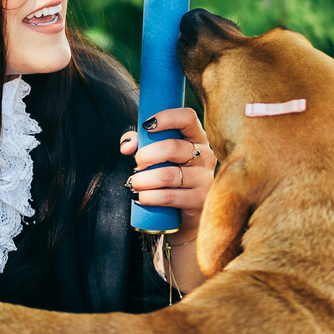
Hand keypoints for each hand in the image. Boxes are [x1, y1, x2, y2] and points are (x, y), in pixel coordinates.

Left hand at [119, 107, 215, 234]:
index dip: (166, 117)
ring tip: (133, 183)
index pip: (188, 117)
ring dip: (143, 179)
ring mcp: (205, 179)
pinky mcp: (199, 200)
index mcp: (197, 138)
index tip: (147, 125)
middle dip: (146, 155)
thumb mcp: (156, 156)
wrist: (183, 215)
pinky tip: (140, 197)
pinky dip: (149, 196)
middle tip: (136, 164)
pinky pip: (169, 196)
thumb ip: (140, 143)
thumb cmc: (168, 177)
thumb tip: (127, 146)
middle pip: (173, 147)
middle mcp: (205, 156)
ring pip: (168, 175)